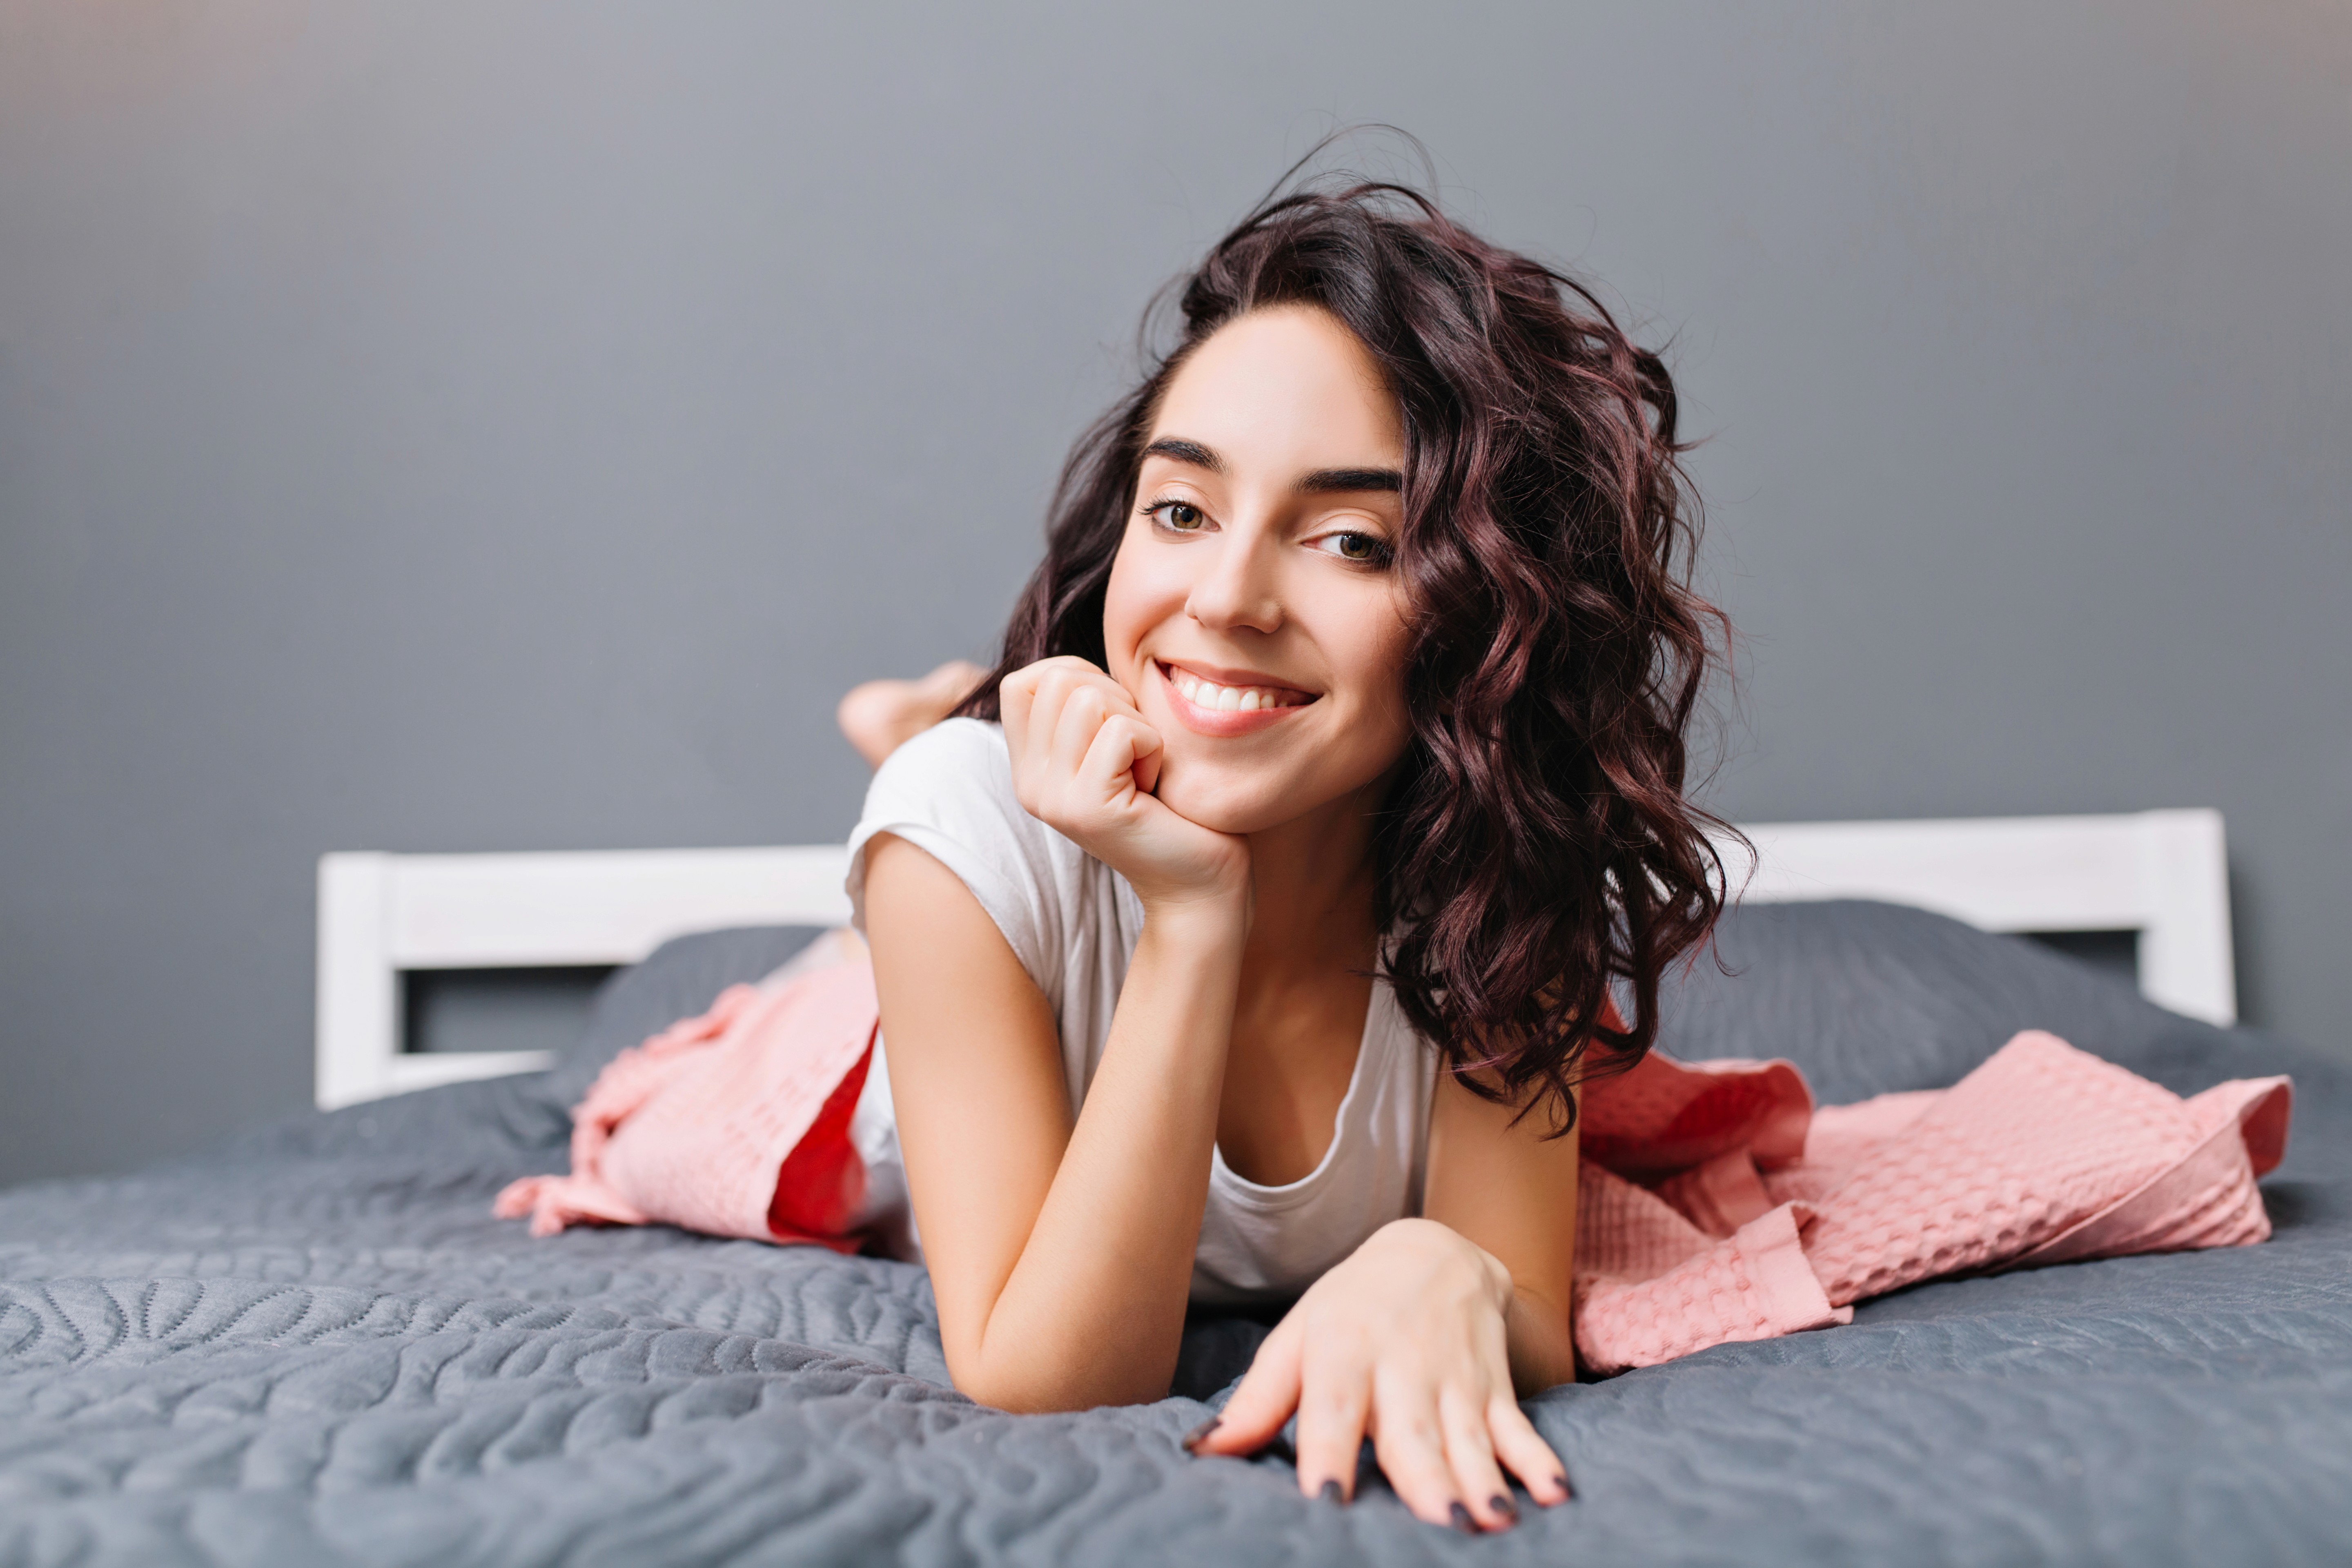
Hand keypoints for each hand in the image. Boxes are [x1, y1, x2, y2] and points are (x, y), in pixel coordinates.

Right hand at [999, 657, 1248, 912]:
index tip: (1114, 717)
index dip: (1076, 676)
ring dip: (1136, 722)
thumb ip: (1085, 710)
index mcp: (1029, 768)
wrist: (1199, 885)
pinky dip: (1154, 746)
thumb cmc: (1170, 807)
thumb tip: (1077, 667)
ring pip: (1088, 699)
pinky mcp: (1089, 809)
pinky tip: (1155, 785)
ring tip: (1144, 767)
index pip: (1022, 681)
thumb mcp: (1115, 749)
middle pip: (1056, 680)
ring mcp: (1054, 798)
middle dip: (1113, 698)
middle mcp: (1029, 784)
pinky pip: (1123, 731)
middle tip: (1136, 749)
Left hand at [1189, 1219, 1570, 1530]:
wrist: (1435, 1250)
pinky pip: (1519, 1428)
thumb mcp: (1297, 1338)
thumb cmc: (1351, 1306)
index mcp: (1342, 1354)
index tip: (1327, 1503)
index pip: (1332, 1411)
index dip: (1329, 1456)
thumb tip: (1201, 1451)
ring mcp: (1455, 1379)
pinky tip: (1554, 1494)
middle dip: (1424, 1480)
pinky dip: (1538, 1460)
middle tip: (1439, 1524)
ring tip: (1492, 1521)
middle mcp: (1402, 1368)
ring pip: (1468, 1437)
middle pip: (1411, 1432)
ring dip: (1483, 1480)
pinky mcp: (1494, 1387)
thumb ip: (1256, 1401)